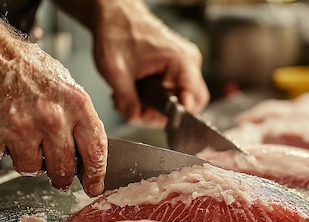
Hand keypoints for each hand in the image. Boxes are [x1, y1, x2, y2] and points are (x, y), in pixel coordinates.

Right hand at [0, 0, 107, 195]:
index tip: (94, 186)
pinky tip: (3, 130)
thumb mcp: (66, 85)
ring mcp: (20, 128)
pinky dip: (1, 149)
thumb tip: (88, 151)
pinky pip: (1, 158)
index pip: (95, 150)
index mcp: (75, 104)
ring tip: (24, 139)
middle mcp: (51, 118)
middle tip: (59, 177)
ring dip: (29, 161)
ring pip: (32, 169)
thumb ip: (78, 118)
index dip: (96, 174)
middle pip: (63, 168)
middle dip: (62, 177)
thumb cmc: (24, 67)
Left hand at [90, 1, 209, 126]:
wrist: (114, 15)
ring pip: (178, 100)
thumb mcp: (116, 72)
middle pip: (189, 104)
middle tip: (138, 111)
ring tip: (130, 99)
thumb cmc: (117, 33)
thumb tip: (134, 118)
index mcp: (182, 62)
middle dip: (161, 114)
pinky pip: (171, 91)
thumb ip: (127, 100)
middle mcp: (188, 63)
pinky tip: (134, 92)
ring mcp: (182, 65)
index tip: (154, 118)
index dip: (175, 117)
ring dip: (154, 106)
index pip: (194, 101)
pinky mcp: (173, 67)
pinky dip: (153, 98)